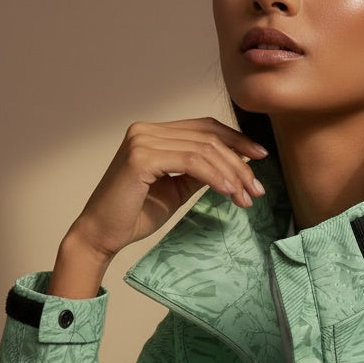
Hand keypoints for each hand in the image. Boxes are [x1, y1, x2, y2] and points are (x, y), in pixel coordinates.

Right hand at [50, 117, 267, 296]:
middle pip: (208, 136)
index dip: (236, 139)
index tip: (261, 157)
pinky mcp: (141, 157)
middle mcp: (146, 130)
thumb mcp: (176, 189)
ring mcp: (142, 140)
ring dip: (231, 174)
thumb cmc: (134, 214)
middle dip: (239, 161)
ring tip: (246, 197)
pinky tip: (229, 192)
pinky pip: (191, 162)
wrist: (102, 235)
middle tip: (258, 188)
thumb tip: (234, 165)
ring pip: (203, 149)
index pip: (204, 127)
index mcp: (153, 133)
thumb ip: (199, 172)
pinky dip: (215, 176)